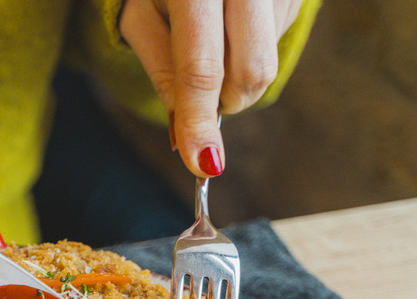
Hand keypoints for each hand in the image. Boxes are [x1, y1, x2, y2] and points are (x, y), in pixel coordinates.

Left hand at [119, 0, 302, 176]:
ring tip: (210, 34)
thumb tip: (186, 138)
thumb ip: (162, 73)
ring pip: (266, 63)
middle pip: (251, 73)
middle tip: (199, 101)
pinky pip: (277, 42)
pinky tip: (233, 21)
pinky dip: (250, 49)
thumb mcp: (139, 16)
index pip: (201, 67)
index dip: (201, 120)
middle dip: (224, 103)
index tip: (204, 164)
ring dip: (234, 73)